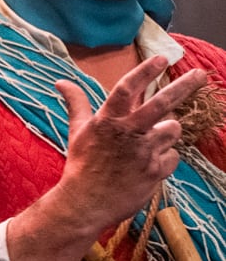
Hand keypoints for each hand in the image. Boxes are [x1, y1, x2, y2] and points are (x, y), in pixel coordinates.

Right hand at [52, 58, 206, 230]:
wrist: (85, 202)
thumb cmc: (81, 164)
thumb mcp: (77, 131)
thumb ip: (76, 103)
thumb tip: (61, 82)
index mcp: (107, 120)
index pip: (127, 89)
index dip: (145, 71)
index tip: (162, 58)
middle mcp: (127, 132)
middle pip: (161, 103)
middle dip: (183, 86)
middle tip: (200, 74)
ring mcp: (143, 152)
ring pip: (172, 129)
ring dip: (167, 131)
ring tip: (152, 140)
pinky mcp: (155, 171)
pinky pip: (173, 156)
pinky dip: (165, 158)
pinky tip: (149, 164)